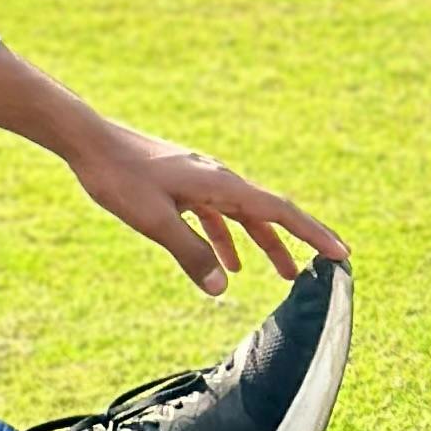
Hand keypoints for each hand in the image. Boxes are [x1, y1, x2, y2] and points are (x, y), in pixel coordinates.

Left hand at [65, 120, 347, 295]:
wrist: (89, 142)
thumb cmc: (121, 177)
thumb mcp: (155, 221)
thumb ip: (190, 254)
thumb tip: (222, 288)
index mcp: (220, 183)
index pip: (279, 211)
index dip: (312, 233)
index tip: (341, 253)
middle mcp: (218, 178)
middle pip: (268, 214)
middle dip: (296, 242)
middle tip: (324, 268)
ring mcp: (201, 179)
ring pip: (243, 215)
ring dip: (263, 244)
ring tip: (283, 275)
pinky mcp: (182, 183)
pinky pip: (216, 213)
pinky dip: (227, 237)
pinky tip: (225, 262)